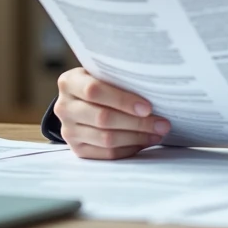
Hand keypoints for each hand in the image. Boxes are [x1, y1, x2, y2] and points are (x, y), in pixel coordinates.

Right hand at [54, 67, 170, 159]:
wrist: (80, 100)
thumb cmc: (101, 81)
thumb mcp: (104, 73)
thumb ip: (120, 77)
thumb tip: (156, 88)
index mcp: (69, 82)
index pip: (94, 91)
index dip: (123, 100)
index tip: (148, 107)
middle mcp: (64, 107)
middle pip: (103, 118)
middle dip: (138, 123)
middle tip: (163, 124)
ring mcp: (68, 130)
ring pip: (106, 139)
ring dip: (137, 137)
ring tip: (158, 133)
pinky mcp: (77, 149)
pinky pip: (106, 154)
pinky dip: (129, 149)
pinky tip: (145, 142)